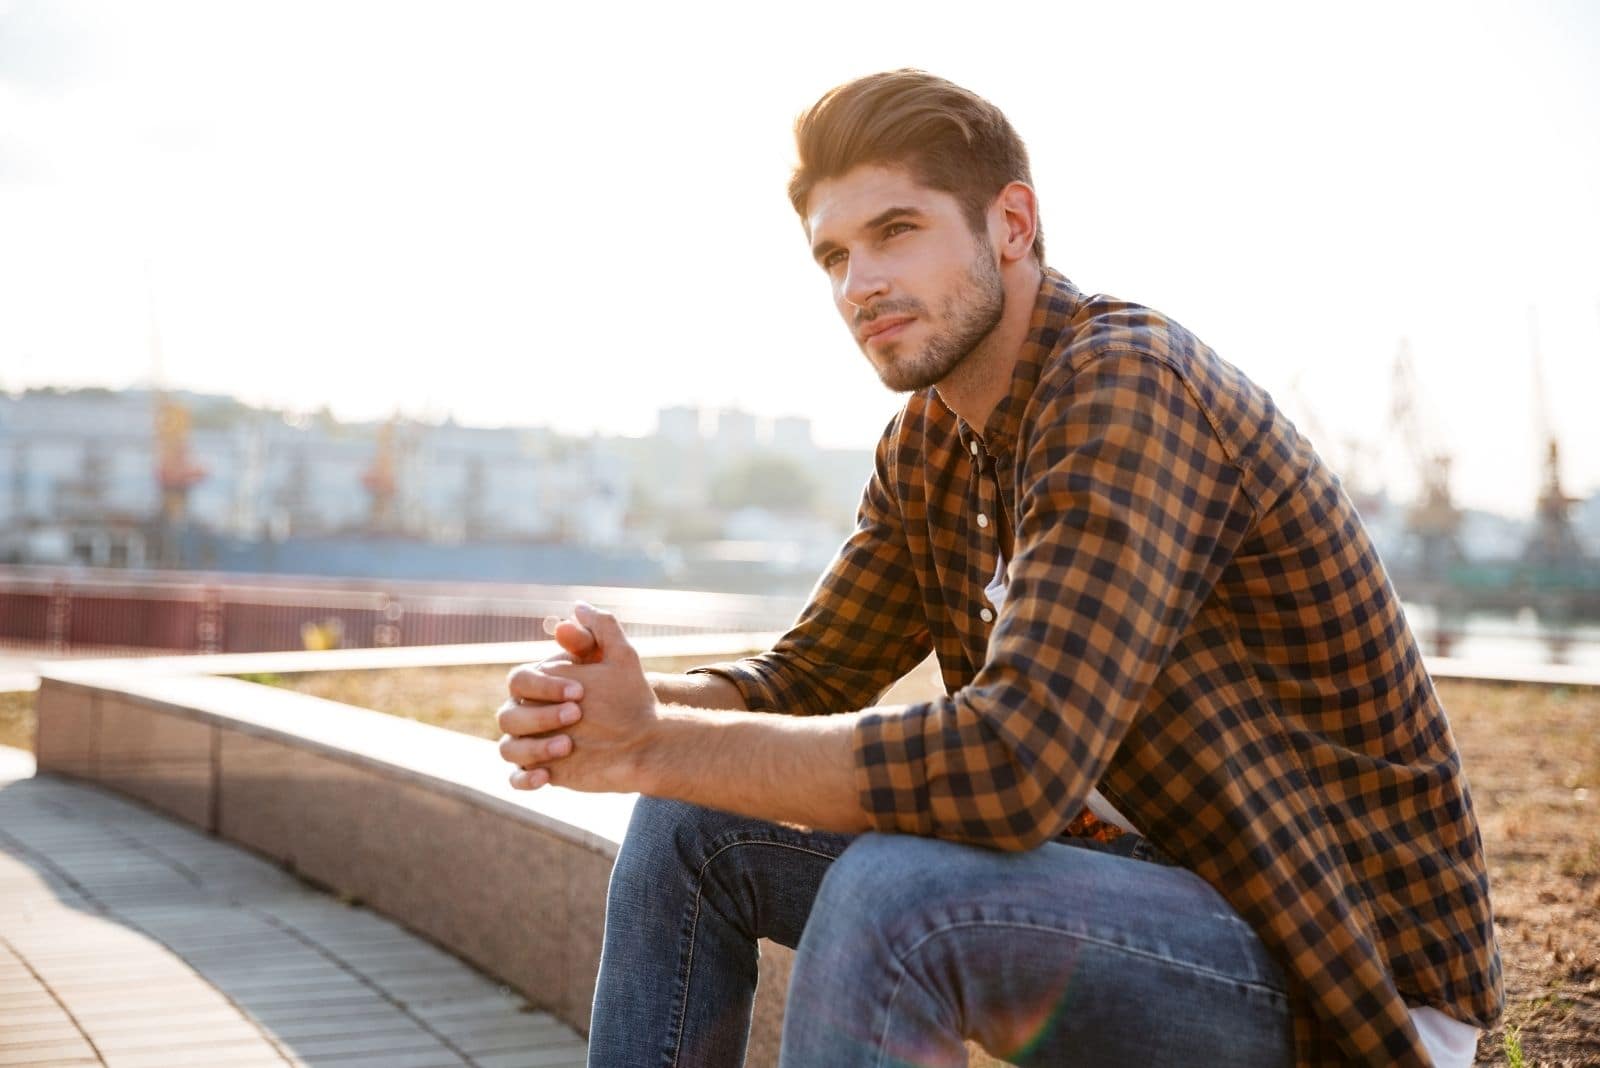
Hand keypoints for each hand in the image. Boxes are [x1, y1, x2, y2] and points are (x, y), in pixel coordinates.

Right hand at [502, 603, 659, 792]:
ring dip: (533, 747)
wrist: (647, 739)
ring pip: (508, 747)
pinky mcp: (542, 771)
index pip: (520, 681)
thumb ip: (601, 629)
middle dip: (540, 715)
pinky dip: (524, 779)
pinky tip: (546, 776)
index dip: (544, 686)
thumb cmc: (630, 696)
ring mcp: (533, 744)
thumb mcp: (621, 659)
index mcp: (540, 685)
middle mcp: (529, 713)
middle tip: (577, 714)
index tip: (580, 691)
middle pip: (507, 715)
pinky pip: (516, 779)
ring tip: (568, 746)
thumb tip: (577, 608)